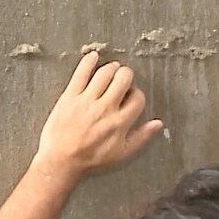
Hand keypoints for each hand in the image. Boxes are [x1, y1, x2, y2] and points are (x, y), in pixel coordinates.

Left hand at [32, 52, 163, 179]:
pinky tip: (93, 57)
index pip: (137, 98)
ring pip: (105, 73)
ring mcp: (87, 101)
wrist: (60, 161)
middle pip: (123, 79)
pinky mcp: (70, 96)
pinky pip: (81, 73)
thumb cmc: (91, 160)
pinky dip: (88, 61)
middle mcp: (106, 108)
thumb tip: (158, 123)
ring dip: (111, 67)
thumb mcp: (121, 154)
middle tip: (123, 78)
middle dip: (126, 75)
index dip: (137, 94)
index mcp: (120, 122)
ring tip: (112, 69)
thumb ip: (141, 137)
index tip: (130, 96)